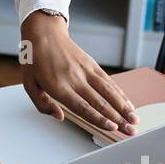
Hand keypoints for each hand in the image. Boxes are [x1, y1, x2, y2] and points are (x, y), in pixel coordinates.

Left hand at [20, 11, 137, 134]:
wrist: (44, 33)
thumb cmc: (35, 59)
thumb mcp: (29, 84)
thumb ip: (42, 104)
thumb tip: (59, 117)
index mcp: (58, 86)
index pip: (82, 106)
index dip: (99, 118)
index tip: (112, 127)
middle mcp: (75, 78)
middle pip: (100, 102)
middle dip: (118, 118)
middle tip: (130, 130)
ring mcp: (85, 70)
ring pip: (109, 91)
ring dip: (124, 106)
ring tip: (135, 119)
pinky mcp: (92, 64)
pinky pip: (108, 81)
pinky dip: (120, 93)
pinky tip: (128, 103)